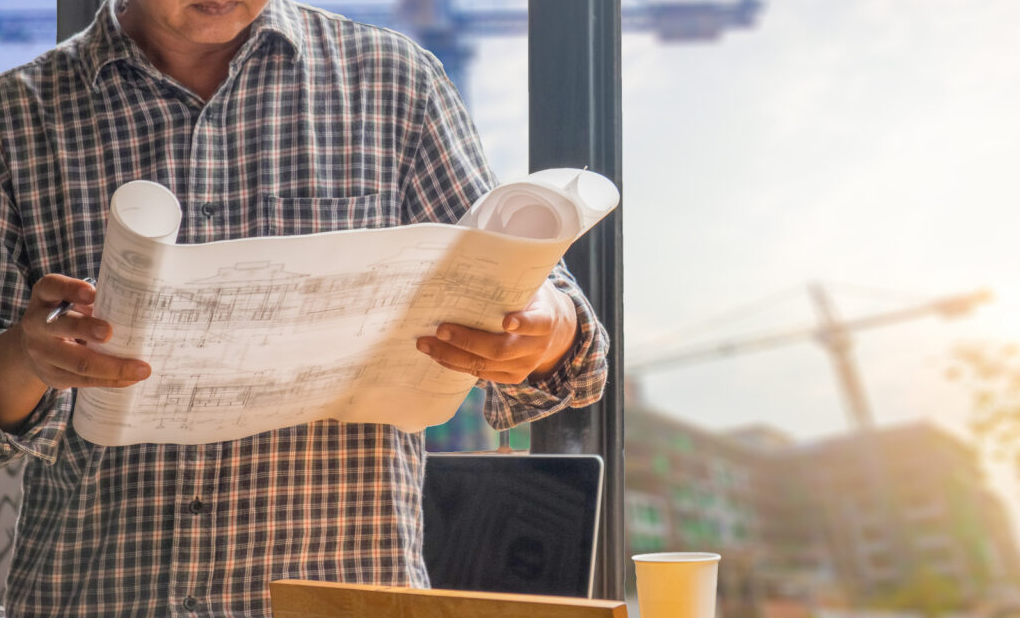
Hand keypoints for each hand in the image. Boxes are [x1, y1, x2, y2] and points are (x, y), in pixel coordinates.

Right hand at [17, 274, 150, 388]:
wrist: (35, 346)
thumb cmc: (68, 317)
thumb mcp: (74, 302)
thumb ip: (97, 302)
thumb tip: (139, 310)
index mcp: (46, 297)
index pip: (53, 287)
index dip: (70, 289)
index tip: (91, 293)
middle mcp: (37, 323)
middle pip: (64, 327)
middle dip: (87, 329)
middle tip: (109, 333)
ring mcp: (41, 352)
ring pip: (78, 362)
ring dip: (113, 367)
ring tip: (141, 370)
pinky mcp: (51, 375)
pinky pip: (83, 381)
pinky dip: (110, 380)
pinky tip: (130, 379)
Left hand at [416, 280, 577, 383]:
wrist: (555, 330)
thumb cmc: (533, 300)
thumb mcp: (531, 287)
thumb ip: (512, 283)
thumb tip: (470, 262)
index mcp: (546, 320)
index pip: (537, 323)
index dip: (523, 323)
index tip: (506, 320)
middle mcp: (536, 347)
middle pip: (500, 349)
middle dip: (467, 340)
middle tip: (440, 329)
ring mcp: (523, 366)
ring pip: (484, 365)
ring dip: (451, 355)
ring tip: (425, 344)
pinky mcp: (511, 376)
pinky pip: (480, 374)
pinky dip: (455, 364)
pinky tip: (437, 354)